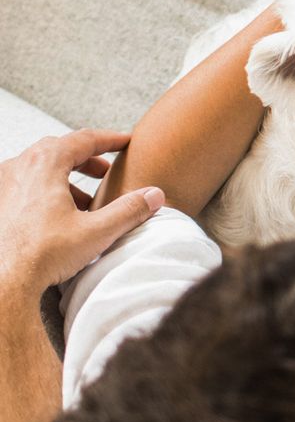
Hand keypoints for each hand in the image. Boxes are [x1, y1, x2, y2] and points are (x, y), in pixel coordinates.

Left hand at [0, 130, 163, 293]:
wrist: (3, 282)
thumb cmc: (39, 255)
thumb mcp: (97, 231)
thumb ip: (129, 210)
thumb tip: (153, 196)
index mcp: (44, 164)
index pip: (83, 139)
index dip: (110, 139)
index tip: (126, 142)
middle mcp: (19, 168)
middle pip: (60, 149)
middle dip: (88, 158)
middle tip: (107, 170)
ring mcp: (3, 186)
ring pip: (41, 167)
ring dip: (67, 175)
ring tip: (86, 199)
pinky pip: (27, 184)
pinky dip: (48, 189)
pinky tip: (61, 214)